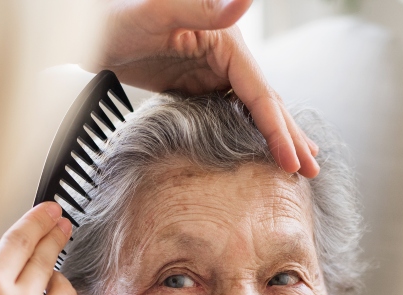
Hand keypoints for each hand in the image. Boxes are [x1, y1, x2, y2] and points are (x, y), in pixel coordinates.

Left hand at [98, 0, 318, 177]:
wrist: (89, 26)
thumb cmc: (117, 14)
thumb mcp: (158, 11)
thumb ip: (204, 6)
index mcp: (227, 42)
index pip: (261, 94)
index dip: (278, 130)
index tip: (293, 163)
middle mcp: (226, 54)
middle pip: (266, 102)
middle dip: (290, 137)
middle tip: (313, 171)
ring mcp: (212, 69)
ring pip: (252, 109)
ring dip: (276, 135)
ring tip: (298, 162)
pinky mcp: (195, 82)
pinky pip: (229, 111)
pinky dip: (248, 131)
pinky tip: (257, 147)